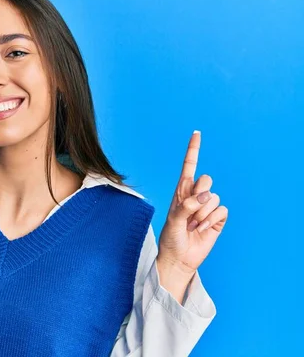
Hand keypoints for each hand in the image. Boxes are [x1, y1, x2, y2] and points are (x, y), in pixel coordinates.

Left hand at [157, 131, 228, 281]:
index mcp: (181, 191)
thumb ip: (186, 206)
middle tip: (190, 211)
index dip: (193, 150)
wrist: (179, 258)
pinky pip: (221, 210)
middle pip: (206, 179)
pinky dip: (211, 220)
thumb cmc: (171, 238)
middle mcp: (195, 196)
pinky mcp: (217, 218)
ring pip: (213, 198)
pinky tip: (201, 229)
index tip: (197, 133)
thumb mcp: (172, 221)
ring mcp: (207, 207)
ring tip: (192, 225)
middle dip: (199, 194)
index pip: (189, 167)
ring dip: (202, 214)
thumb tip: (204, 196)